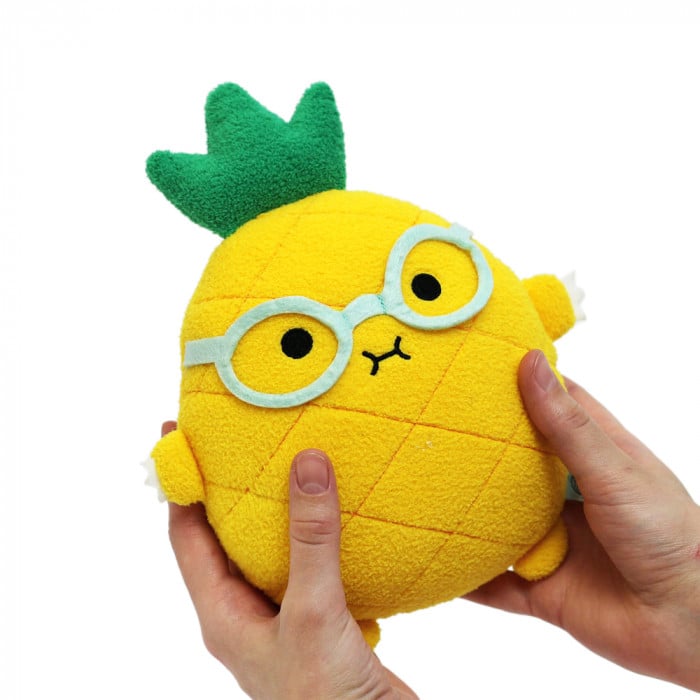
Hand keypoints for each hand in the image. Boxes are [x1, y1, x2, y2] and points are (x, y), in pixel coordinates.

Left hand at [164, 422, 417, 699]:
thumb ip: (310, 540)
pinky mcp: (320, 618)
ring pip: (269, 548)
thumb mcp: (313, 614)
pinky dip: (315, 531)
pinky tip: (333, 510)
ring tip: (286, 460)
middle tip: (236, 436)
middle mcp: (246, 612)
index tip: (177, 432)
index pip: (186, 535)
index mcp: (223, 614)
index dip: (179, 482)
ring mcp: (283, 616)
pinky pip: (309, 562)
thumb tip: (306, 463)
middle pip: (224, 536)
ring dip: (275, 507)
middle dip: (227, 486)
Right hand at [466, 350, 699, 691]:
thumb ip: (566, 425)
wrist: (691, 624)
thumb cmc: (669, 536)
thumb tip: (530, 363)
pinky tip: (437, 566)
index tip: (477, 368)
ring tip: (422, 490)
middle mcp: (570, 496)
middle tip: (434, 424)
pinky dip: (470, 580)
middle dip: (481, 451)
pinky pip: (497, 584)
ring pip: (499, 523)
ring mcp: (556, 541)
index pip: (553, 408)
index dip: (520, 386)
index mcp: (594, 458)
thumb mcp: (613, 470)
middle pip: (516, 466)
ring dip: (468, 513)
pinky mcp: (544, 587)